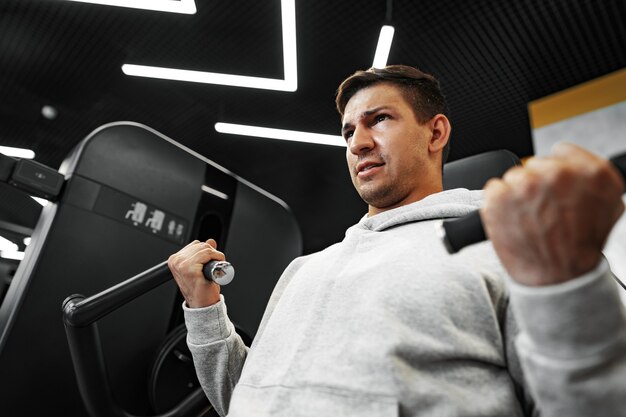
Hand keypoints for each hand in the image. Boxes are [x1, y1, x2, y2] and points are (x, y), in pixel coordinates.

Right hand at [168, 239, 224, 307]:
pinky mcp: (190, 269)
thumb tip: (210, 240)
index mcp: (175, 259)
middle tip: (213, 267)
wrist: (202, 304)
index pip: (195, 244)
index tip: (209, 262)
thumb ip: (204, 252)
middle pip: (201, 244)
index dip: (207, 252)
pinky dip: (217, 259)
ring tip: (214, 269)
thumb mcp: (201, 267)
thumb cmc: (201, 288)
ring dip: (216, 256)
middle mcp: (176, 261)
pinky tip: (215, 270)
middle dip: (212, 253)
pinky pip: (208, 254)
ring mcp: (182, 265)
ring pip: (206, 248)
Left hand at [482, 142, 624, 285]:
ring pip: (514, 177)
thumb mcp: (609, 206)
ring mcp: (526, 184)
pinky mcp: (499, 197)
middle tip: (542, 210)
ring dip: (517, 194)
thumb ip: (593, 177)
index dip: (557, 169)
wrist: (556, 278)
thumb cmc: (580, 247)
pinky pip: (494, 189)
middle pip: (536, 164)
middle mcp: (558, 174)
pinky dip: (498, 204)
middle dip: (537, 184)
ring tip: (528, 219)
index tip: (554, 186)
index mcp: (590, 172)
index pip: (561, 152)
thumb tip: (576, 165)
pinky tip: (512, 220)